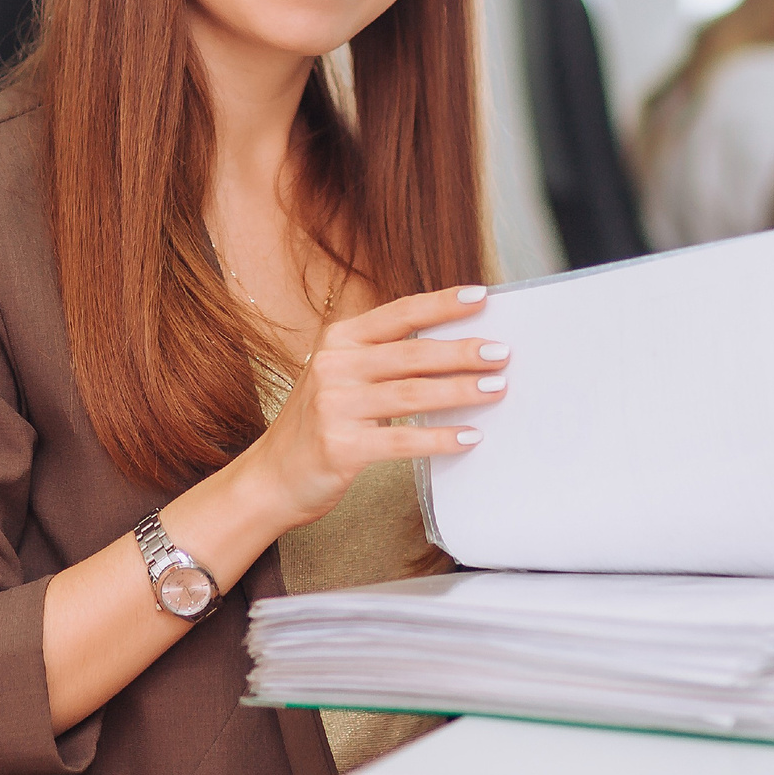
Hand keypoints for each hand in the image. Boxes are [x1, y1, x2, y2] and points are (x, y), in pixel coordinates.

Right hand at [231, 285, 507, 532]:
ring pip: (413, 393)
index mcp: (338, 341)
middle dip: (462, 352)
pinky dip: (440, 438)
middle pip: (412, 354)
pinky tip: (468, 436)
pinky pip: (403, 439)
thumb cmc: (317, 425)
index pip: (399, 314)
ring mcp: (334, 406)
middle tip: (501, 352)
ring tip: (495, 388)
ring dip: (460, 391)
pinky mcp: (341, 446)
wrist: (272, 477)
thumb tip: (452, 350)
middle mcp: (334, 367)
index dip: (442, 304)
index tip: (481, 297)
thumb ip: (382, 359)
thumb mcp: (340, 377)